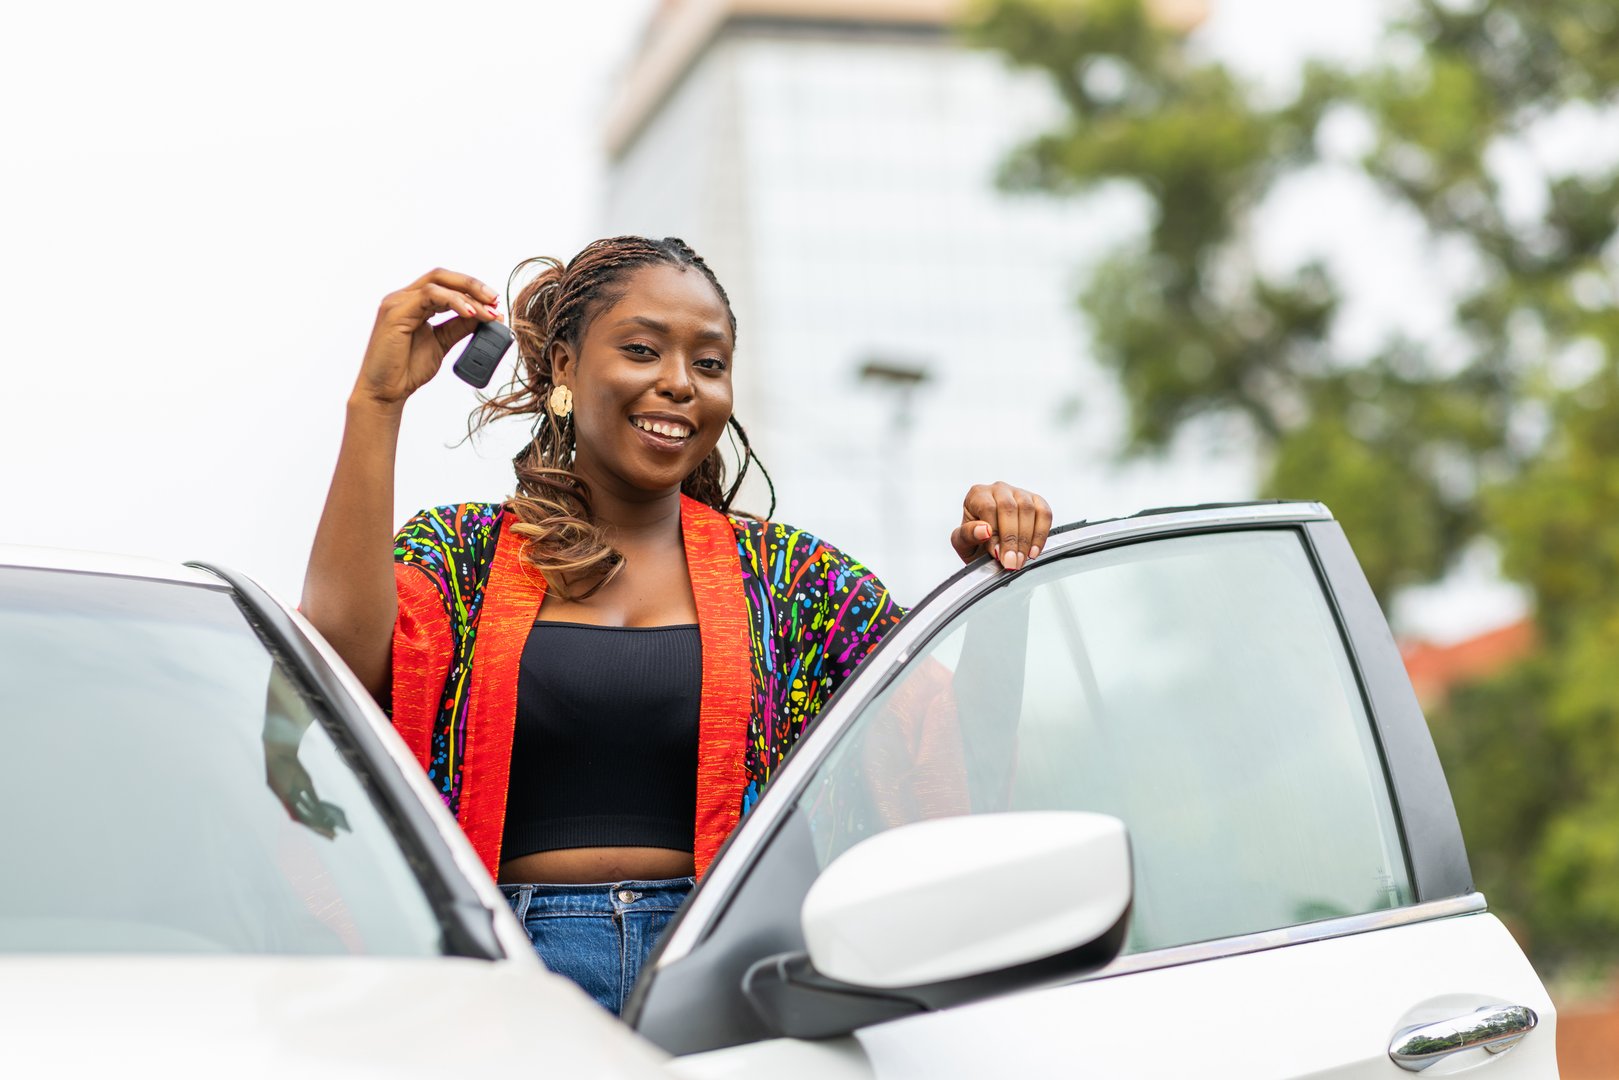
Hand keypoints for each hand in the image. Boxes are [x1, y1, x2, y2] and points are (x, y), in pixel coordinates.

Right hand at [353, 268, 502, 408]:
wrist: (386, 391)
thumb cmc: (408, 369)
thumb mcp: (442, 343)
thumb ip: (458, 327)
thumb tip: (484, 316)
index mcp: (414, 303)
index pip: (446, 285)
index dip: (472, 291)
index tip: (495, 305)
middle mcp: (404, 297)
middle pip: (442, 277)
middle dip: (472, 285)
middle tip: (496, 300)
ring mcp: (397, 302)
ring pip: (437, 283)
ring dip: (467, 295)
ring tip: (487, 312)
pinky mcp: (395, 311)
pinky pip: (429, 296)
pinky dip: (453, 301)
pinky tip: (470, 314)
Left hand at [951, 482, 1052, 570]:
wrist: (988, 547)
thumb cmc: (974, 542)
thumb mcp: (962, 542)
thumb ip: (968, 535)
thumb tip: (983, 530)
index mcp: (977, 495)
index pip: (988, 508)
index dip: (994, 532)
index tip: (996, 553)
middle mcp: (999, 490)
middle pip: (1009, 508)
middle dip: (1011, 539)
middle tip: (1011, 562)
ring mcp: (1019, 493)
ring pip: (1028, 510)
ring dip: (1026, 539)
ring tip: (1020, 560)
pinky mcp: (1037, 502)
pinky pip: (1044, 514)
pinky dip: (1041, 534)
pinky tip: (1033, 551)